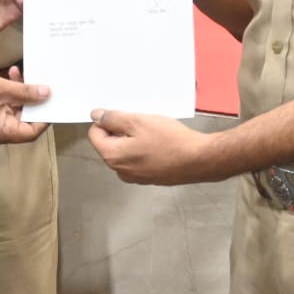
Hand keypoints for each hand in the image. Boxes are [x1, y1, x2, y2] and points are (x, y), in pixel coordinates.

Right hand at [0, 68, 49, 144]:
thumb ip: (25, 92)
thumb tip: (47, 95)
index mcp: (3, 132)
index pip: (32, 131)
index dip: (44, 116)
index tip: (52, 99)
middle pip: (23, 120)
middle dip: (30, 99)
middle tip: (35, 79)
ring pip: (12, 112)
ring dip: (17, 93)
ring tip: (17, 72)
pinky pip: (1, 108)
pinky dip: (6, 94)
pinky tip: (7, 76)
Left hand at [88, 108, 214, 184]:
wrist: (199, 159)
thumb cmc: (169, 140)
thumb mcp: (138, 121)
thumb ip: (113, 119)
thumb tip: (96, 116)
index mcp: (112, 156)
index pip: (94, 134)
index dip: (106, 121)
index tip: (124, 115)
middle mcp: (120, 171)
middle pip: (110, 143)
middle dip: (121, 130)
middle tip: (142, 121)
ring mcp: (135, 177)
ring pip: (126, 151)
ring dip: (134, 139)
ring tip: (153, 131)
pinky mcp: (149, 178)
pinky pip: (138, 159)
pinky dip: (144, 149)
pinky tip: (160, 142)